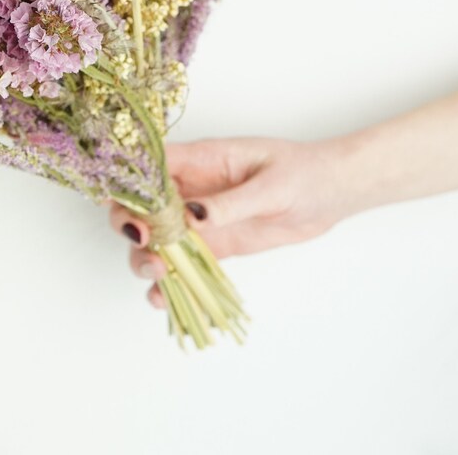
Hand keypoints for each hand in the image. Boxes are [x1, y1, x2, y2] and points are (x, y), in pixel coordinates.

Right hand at [110, 136, 347, 308]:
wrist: (329, 193)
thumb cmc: (302, 173)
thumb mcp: (271, 185)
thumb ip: (231, 202)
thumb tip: (190, 214)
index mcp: (200, 159)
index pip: (149, 166)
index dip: (128, 184)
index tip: (128, 209)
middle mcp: (190, 188)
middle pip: (140, 204)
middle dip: (129, 224)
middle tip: (143, 243)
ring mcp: (199, 220)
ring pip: (154, 239)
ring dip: (145, 258)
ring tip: (158, 275)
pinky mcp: (214, 246)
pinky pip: (182, 264)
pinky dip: (168, 283)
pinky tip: (163, 298)